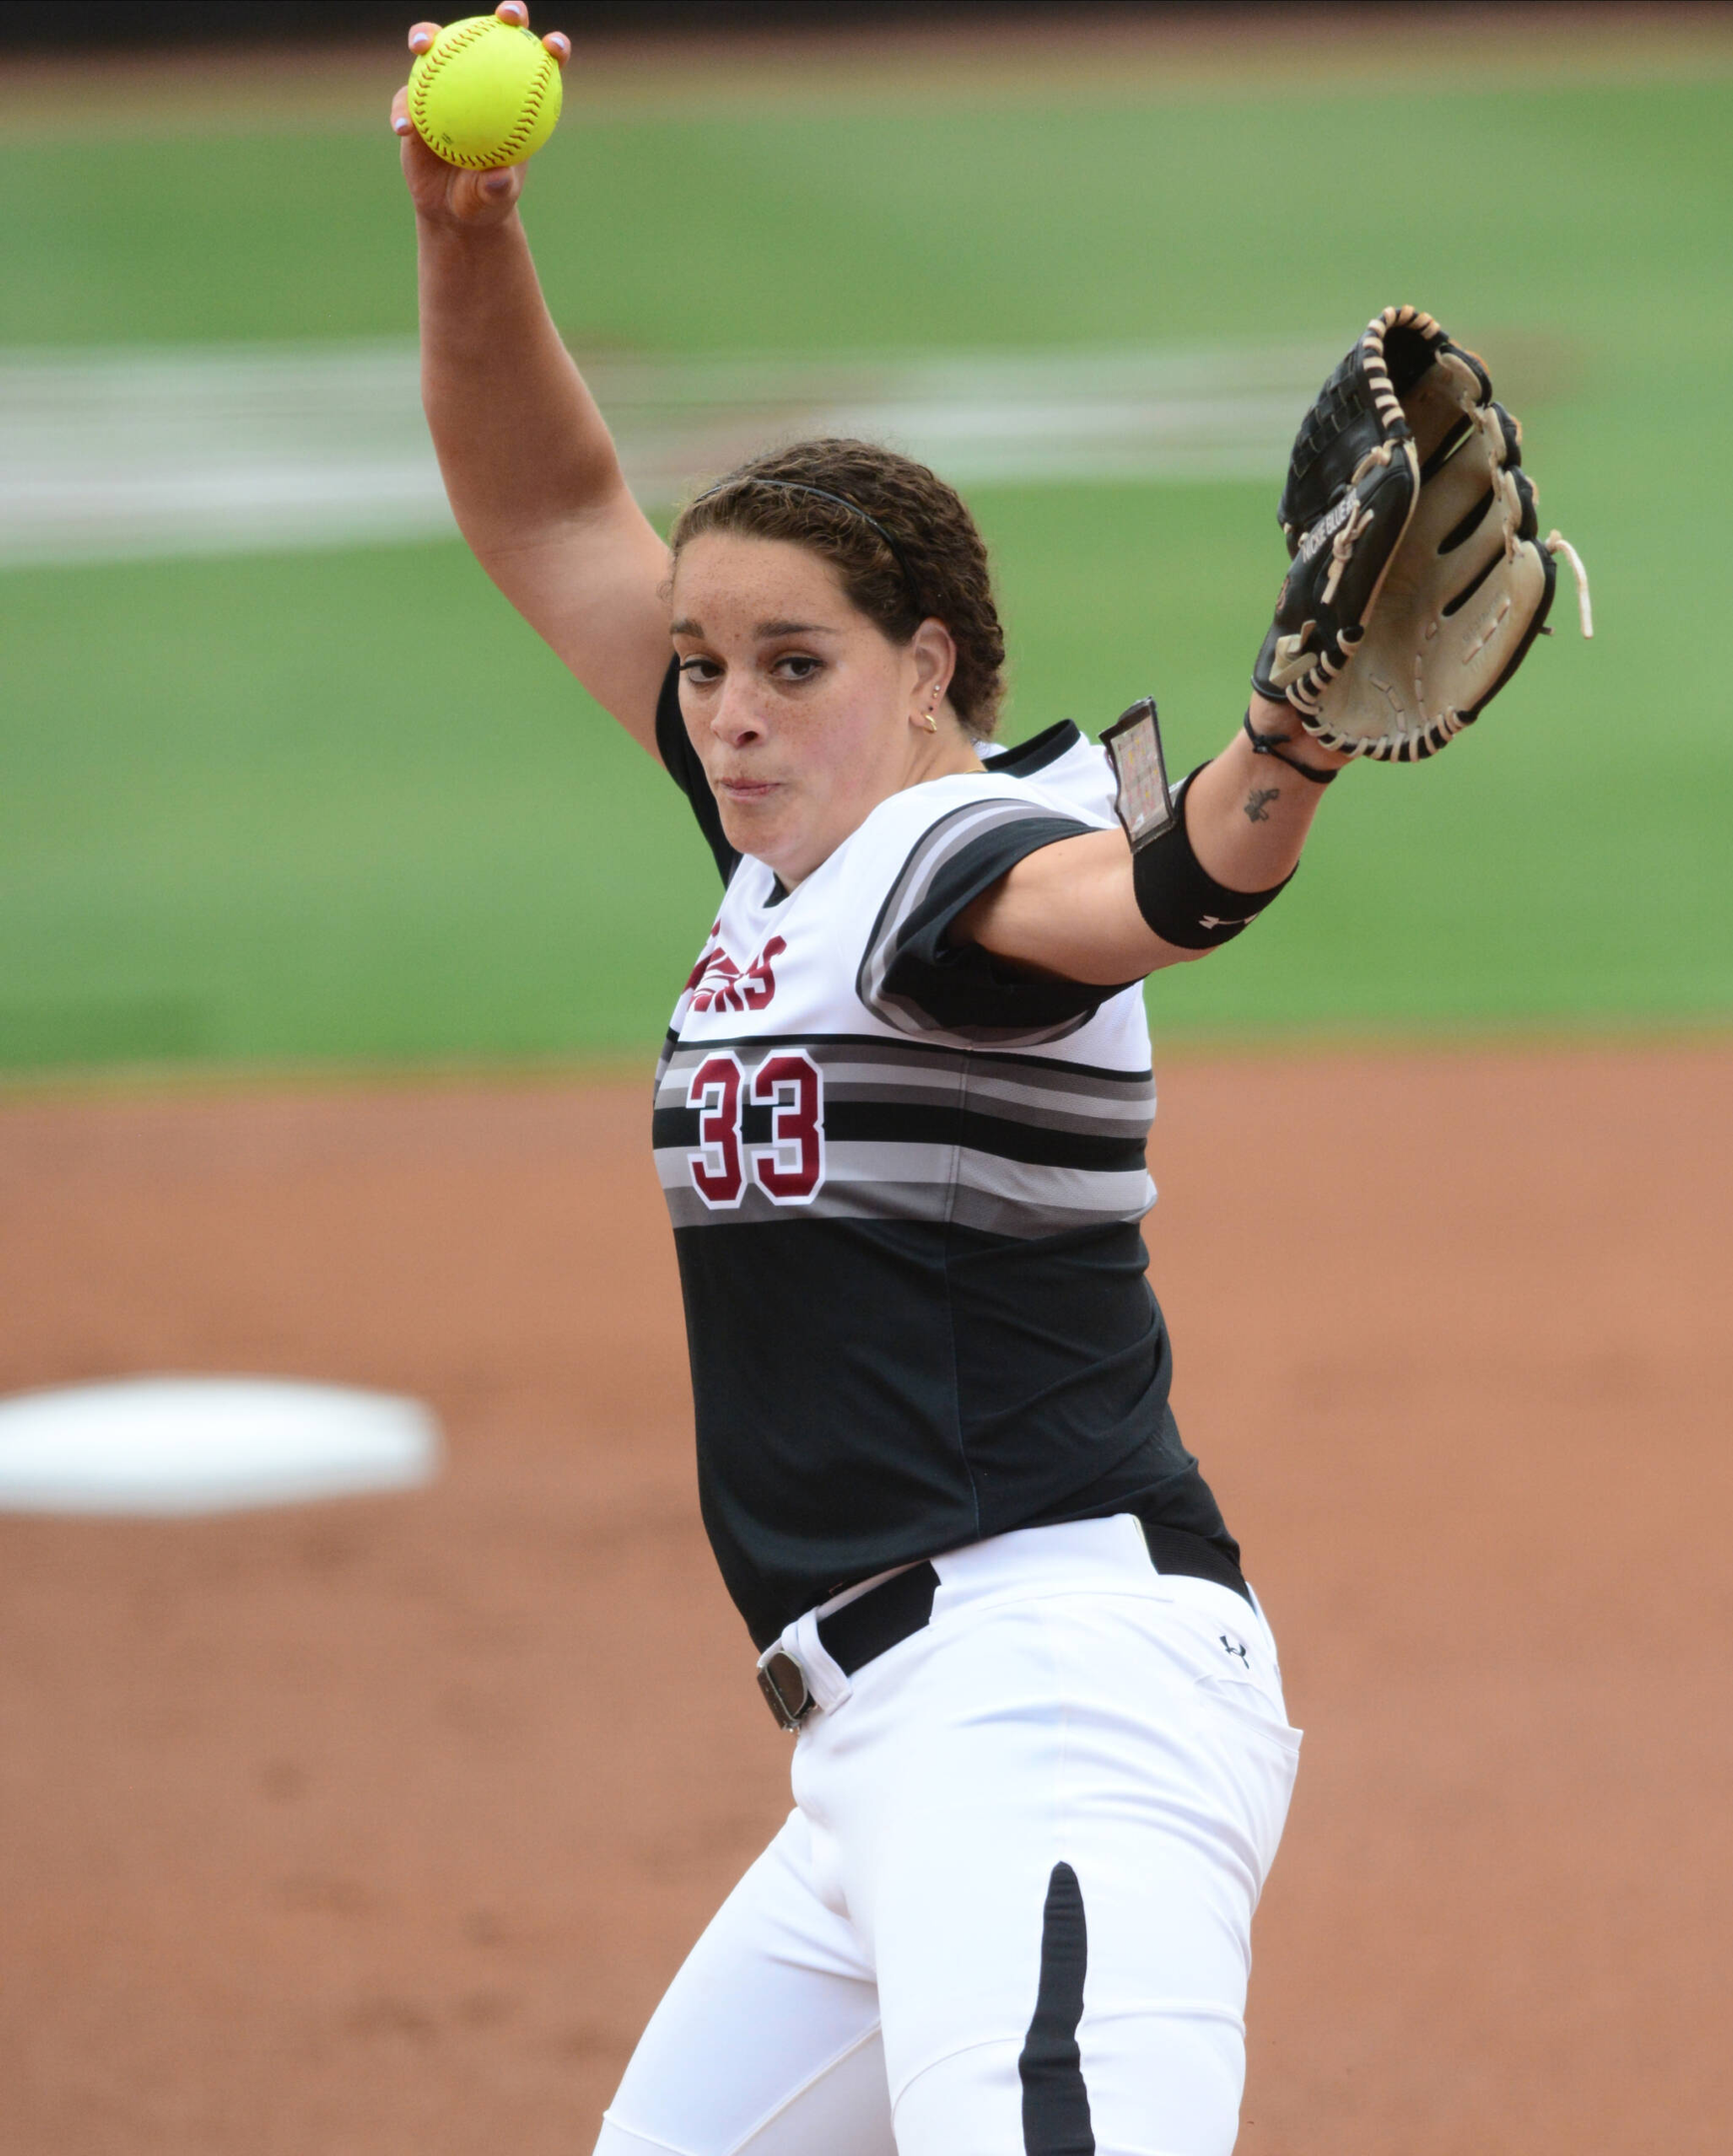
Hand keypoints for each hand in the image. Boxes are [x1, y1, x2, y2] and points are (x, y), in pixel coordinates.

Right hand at [390, 3, 569, 227]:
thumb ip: (497, 188)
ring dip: (427, 36)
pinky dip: (403, 110)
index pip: (539, 67)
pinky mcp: (415, 102)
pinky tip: (403, 127)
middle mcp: (481, 83)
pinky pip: (406, 100)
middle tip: (508, 15)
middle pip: (494, 36)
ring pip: (437, 48)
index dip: (552, 49)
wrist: (452, 209)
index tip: (555, 47)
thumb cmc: (483, 200)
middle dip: (507, 15)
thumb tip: (500, 177)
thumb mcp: (493, 199)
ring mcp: (445, 86)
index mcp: (513, 101)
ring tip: (422, 45)